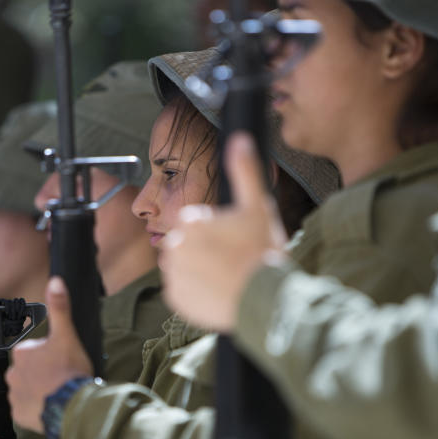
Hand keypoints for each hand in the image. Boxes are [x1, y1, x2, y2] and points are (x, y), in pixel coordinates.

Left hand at [6, 277, 92, 432]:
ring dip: (38, 391)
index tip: (60, 362)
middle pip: (27, 370)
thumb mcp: (67, 335)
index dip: (47, 356)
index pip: (32, 351)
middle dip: (40, 374)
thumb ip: (60, 308)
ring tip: (56, 393)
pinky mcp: (19, 415)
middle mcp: (13, 374)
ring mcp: (15, 396)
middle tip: (59, 378)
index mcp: (22, 353)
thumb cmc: (70, 371)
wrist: (73, 407)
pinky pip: (25, 409)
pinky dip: (35, 408)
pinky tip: (50, 406)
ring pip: (26, 389)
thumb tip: (55, 281)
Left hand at [160, 133, 288, 330]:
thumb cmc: (263, 251)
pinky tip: (216, 291)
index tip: (235, 241)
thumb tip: (239, 138)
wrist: (264, 300)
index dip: (217, 230)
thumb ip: (244, 170)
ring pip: (183, 266)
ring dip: (198, 269)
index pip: (196, 221)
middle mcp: (174, 247)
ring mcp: (173, 275)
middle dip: (205, 249)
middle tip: (232, 259)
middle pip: (187, 243)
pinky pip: (182, 291)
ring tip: (225, 275)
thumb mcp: (258, 206)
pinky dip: (194, 292)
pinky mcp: (175, 300)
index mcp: (189, 221)